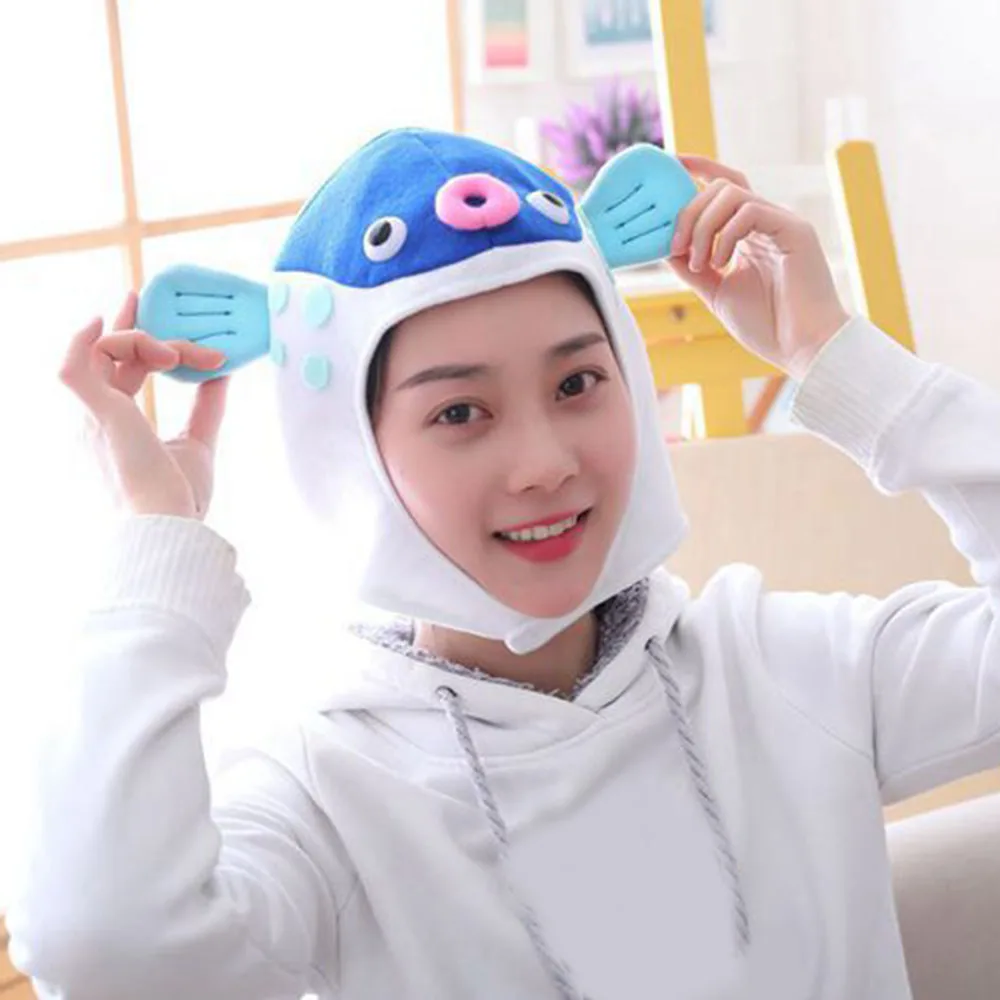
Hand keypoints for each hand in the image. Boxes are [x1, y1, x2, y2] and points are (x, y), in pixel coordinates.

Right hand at [59, 291, 229, 519]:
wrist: (169, 527)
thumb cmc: (179, 499)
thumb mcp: (199, 444)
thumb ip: (207, 408)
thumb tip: (222, 374)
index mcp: (118, 424)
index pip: (121, 371)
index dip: (133, 340)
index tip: (148, 313)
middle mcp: (98, 418)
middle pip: (111, 355)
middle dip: (127, 324)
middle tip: (141, 296)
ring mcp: (92, 416)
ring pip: (106, 351)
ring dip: (146, 342)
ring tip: (181, 356)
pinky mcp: (96, 415)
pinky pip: (74, 367)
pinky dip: (83, 340)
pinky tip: (102, 319)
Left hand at [668, 155, 850, 379]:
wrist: (803, 348)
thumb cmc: (767, 325)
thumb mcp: (717, 292)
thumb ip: (692, 267)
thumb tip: (665, 245)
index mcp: (749, 234)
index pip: (722, 187)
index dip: (696, 170)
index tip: (670, 162)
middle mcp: (766, 222)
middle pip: (719, 187)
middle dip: (688, 212)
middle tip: (677, 247)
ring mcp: (782, 223)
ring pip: (732, 193)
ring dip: (703, 226)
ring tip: (703, 264)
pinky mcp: (794, 230)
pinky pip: (751, 210)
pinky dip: (726, 234)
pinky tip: (722, 263)